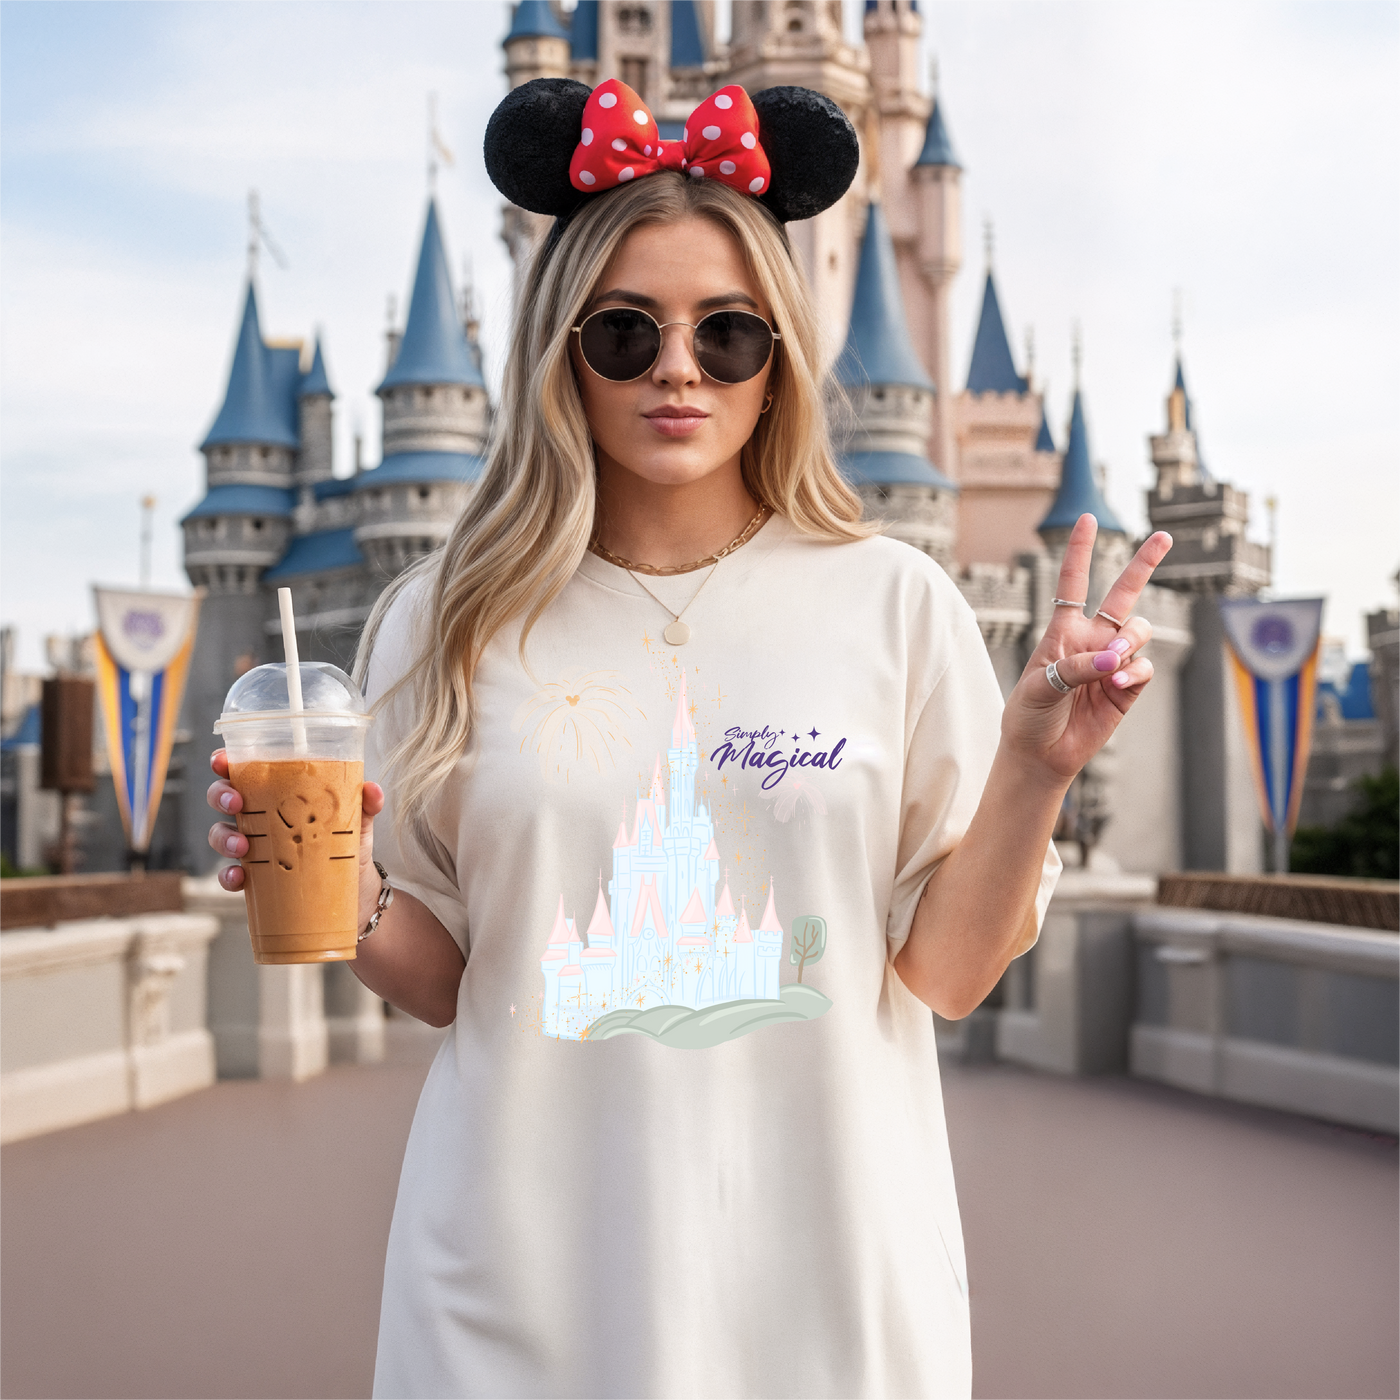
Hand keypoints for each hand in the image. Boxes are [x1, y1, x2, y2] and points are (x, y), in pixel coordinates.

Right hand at [206, 751, 385, 920]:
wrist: (355, 896)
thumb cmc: (348, 850)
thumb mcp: (358, 824)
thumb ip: (364, 804)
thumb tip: (371, 789)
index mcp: (279, 797)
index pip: (246, 772)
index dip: (226, 763)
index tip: (221, 761)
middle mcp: (260, 819)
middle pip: (224, 798)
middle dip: (221, 795)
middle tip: (235, 803)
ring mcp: (254, 849)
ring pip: (221, 835)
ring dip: (224, 838)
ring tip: (243, 847)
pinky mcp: (255, 880)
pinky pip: (230, 876)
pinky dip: (228, 876)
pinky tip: (240, 877)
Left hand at [1000, 514, 1172, 784]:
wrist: (1041, 754)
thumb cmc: (1029, 716)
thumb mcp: (1039, 688)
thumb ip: (1074, 668)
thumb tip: (1113, 659)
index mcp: (1062, 631)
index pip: (1073, 583)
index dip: (1080, 551)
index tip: (1087, 519)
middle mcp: (1091, 640)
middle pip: (1123, 593)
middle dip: (1144, 563)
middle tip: (1164, 536)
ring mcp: (1113, 662)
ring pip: (1139, 632)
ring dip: (1130, 641)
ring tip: (1112, 663)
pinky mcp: (1128, 687)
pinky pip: (1143, 668)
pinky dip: (1134, 672)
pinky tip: (1118, 684)